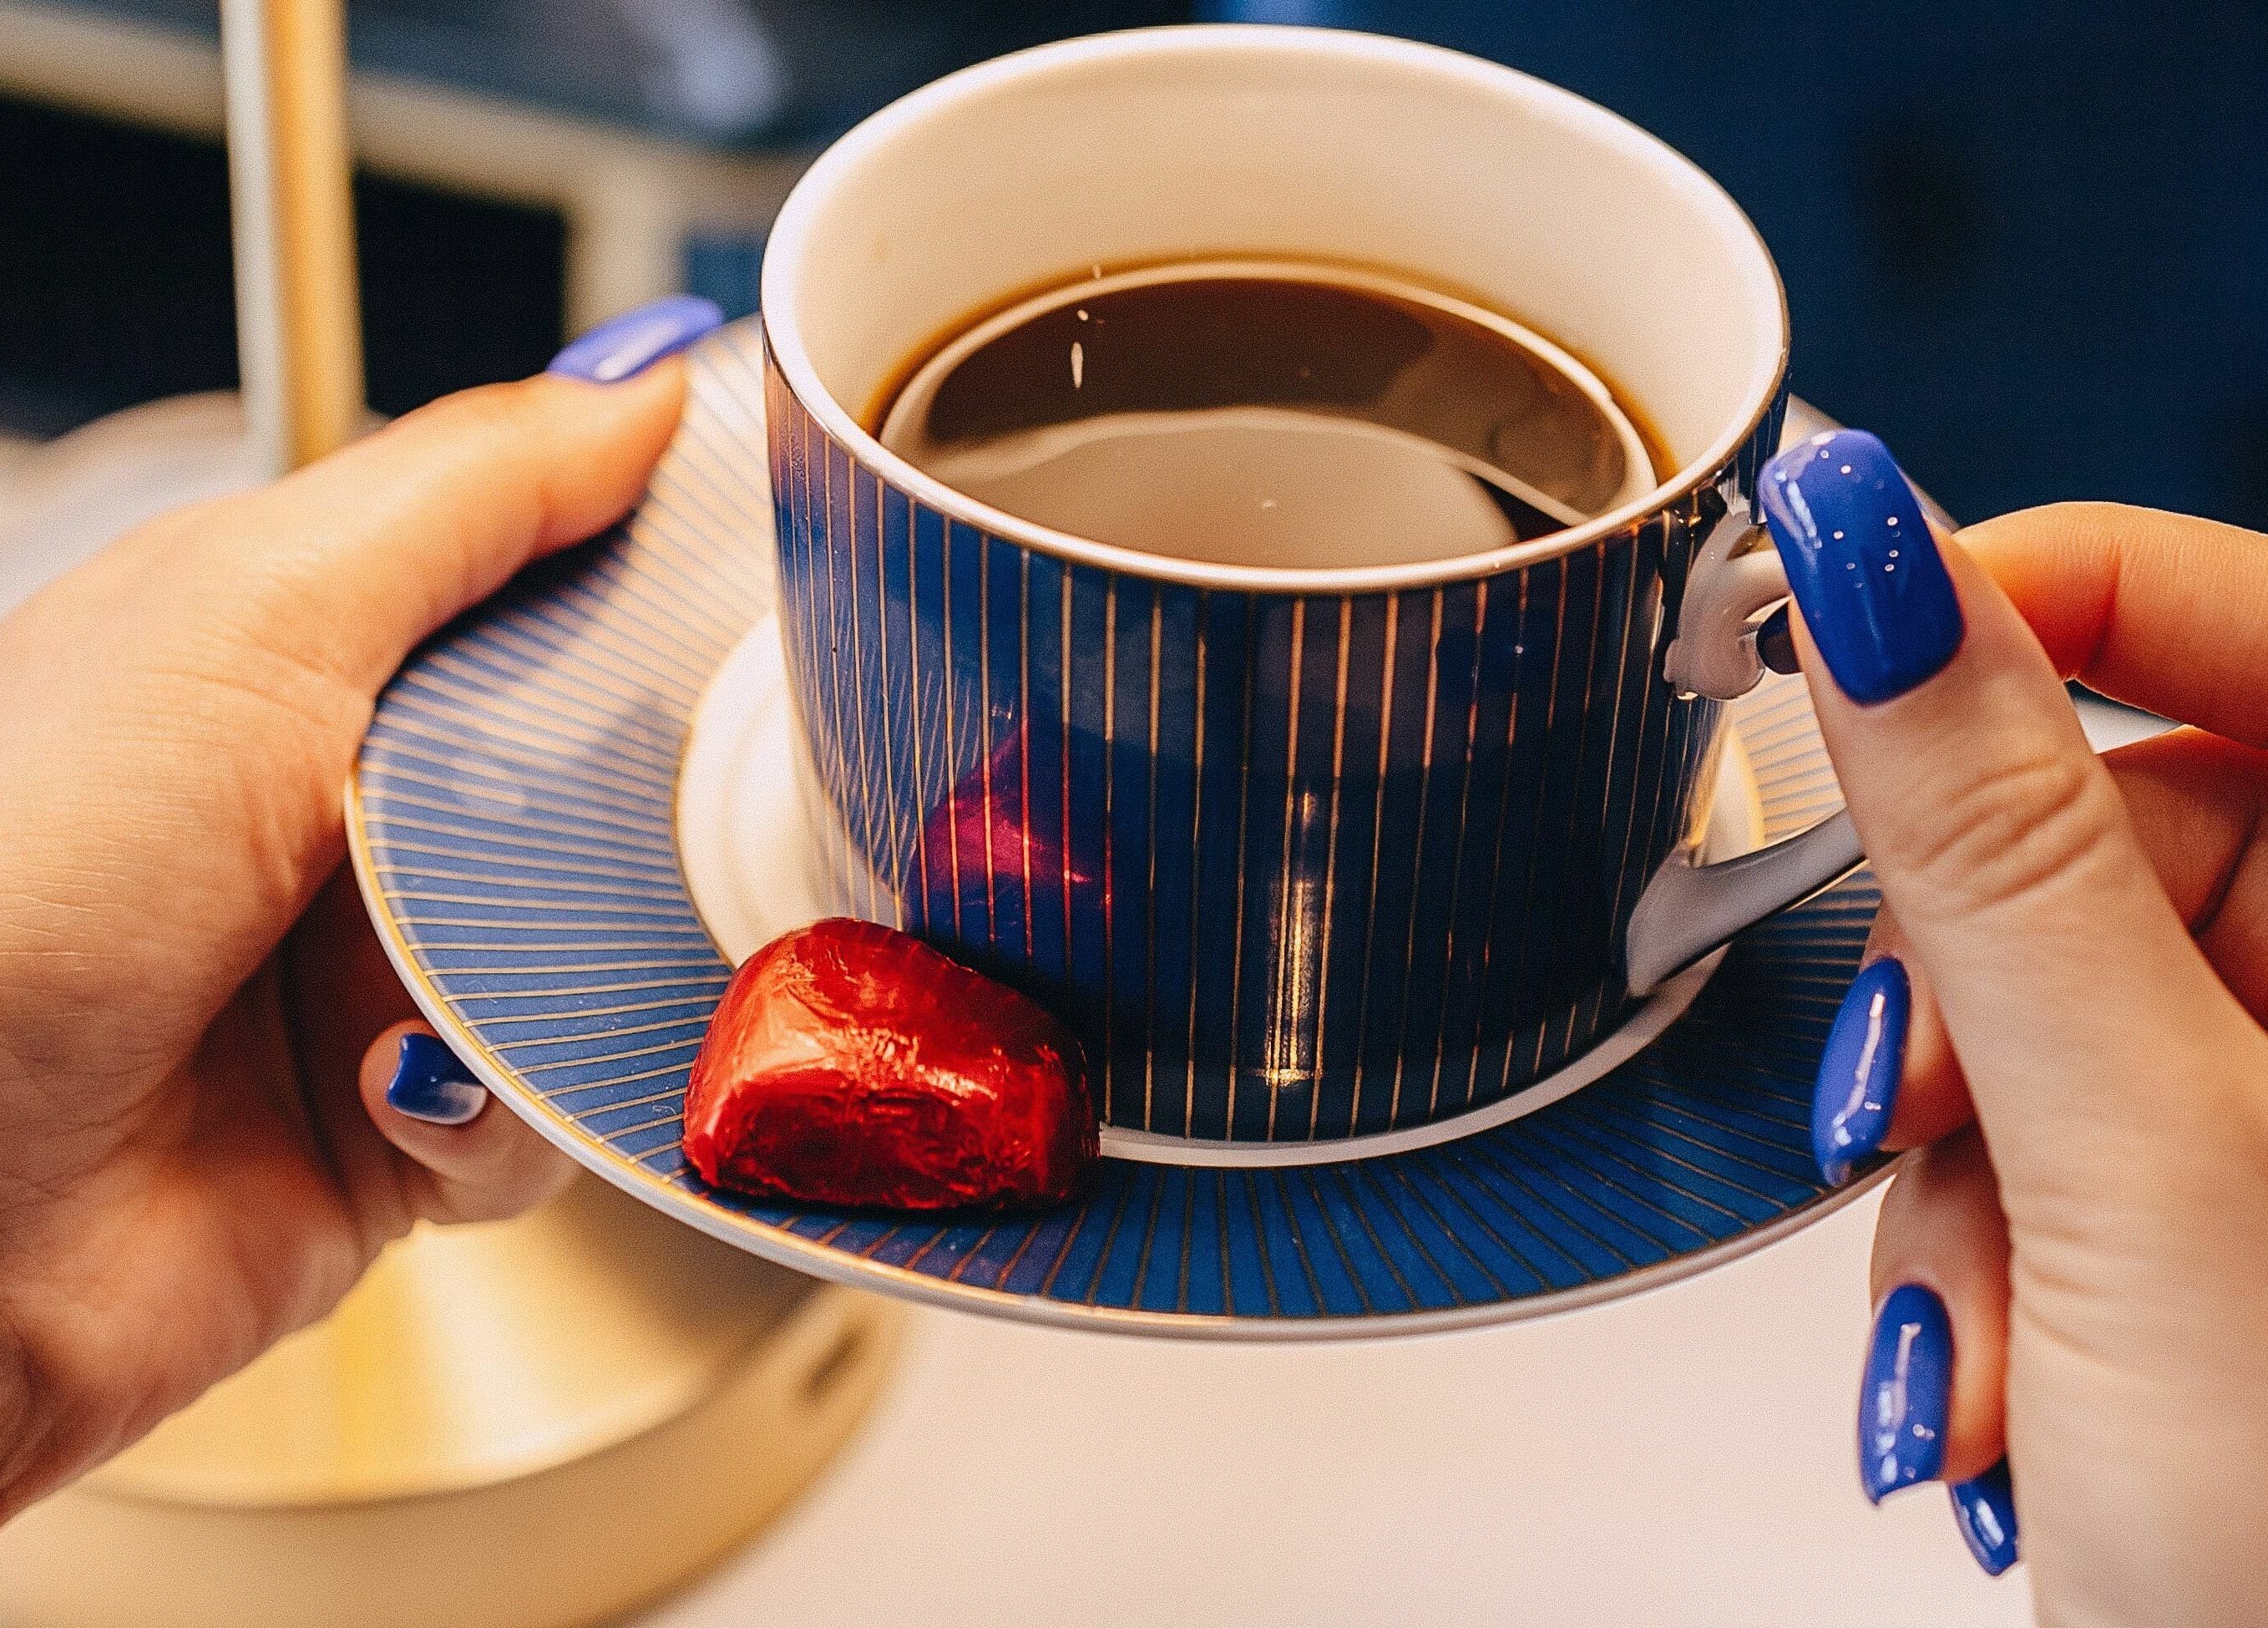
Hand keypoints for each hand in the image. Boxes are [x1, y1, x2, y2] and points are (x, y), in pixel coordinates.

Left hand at [0, 297, 716, 1512]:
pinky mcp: (417, 1136)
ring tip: (481, 988)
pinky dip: (509, 1110)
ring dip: (576, 977)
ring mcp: (392, 977)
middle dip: (665, 798)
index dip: (669, 573)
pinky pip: (562, 1111)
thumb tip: (649, 381)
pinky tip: (406, 1094)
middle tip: (706, 800)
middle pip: (618, 775)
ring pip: (617, 951)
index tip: (790, 577)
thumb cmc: (14, 872)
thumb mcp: (253, 611)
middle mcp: (362, 812)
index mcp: (313, 654)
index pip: (549, 580)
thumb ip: (471, 493)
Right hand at [1760, 432, 2267, 1621]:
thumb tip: (1876, 571)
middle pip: (2103, 830)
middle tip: (1902, 1117)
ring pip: (2044, 997)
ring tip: (1986, 1333)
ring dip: (1957, 1162)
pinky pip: (2046, 1115)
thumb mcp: (2138, 1164)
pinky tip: (2009, 1370)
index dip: (2007, 593)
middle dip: (1964, 999)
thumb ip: (1994, 849)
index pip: (2220, 608)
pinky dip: (1982, 1236)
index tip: (1808, 624)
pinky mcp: (2221, 1188)